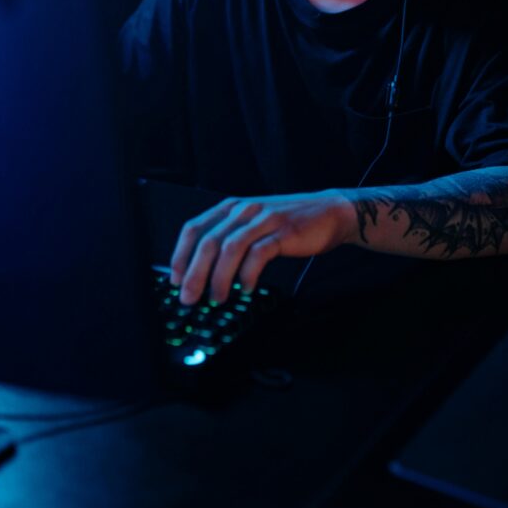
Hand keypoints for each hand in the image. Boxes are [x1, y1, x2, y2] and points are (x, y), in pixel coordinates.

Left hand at [169, 190, 354, 304]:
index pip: (194, 228)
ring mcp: (264, 219)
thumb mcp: (254, 224)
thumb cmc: (289, 223)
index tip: (176, 280)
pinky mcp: (283, 231)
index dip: (180, 256)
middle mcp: (244, 210)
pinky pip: (259, 254)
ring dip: (219, 278)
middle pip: (208, 241)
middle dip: (194, 273)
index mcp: (232, 208)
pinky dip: (248, 274)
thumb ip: (230, 240)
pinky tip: (245, 288)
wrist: (331, 212)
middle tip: (189, 298)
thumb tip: (204, 272)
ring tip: (217, 298)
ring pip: (230, 248)